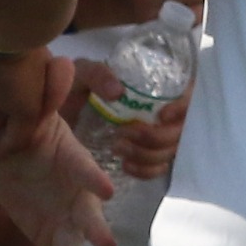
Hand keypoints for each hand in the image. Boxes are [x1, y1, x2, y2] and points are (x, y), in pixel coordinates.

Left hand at [0, 54, 115, 245]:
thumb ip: (40, 99)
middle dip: (94, 227)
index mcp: (69, 158)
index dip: (91, 177)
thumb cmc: (28, 125)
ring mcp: (66, 214)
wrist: (11, 157)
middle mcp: (75, 190)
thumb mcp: (29, 110)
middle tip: (105, 244)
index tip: (105, 190)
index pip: (82, 166)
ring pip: (75, 239)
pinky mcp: (52, 234)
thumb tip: (56, 68)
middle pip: (87, 210)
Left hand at [71, 60, 188, 179]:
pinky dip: (146, 171)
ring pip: (170, 151)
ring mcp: (156, 135)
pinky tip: (126, 166)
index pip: (187, 94)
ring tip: (117, 150)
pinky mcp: (145, 156)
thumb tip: (119, 91)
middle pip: (180, 129)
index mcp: (153, 84)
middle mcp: (162, 109)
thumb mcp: (82, 74)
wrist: (58, 116)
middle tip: (124, 134)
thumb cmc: (74, 89)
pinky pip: (158, 170)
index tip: (162, 116)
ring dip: (148, 154)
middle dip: (155, 136)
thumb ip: (97, 74)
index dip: (182, 107)